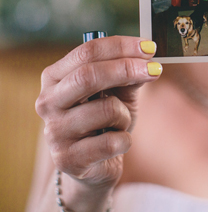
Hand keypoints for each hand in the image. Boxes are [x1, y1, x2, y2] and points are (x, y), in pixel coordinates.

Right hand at [35, 36, 160, 211]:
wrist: (96, 165)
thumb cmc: (106, 121)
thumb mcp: (119, 93)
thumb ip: (128, 75)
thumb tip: (147, 59)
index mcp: (55, 78)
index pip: (87, 52)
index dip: (121, 46)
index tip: (150, 47)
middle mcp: (47, 102)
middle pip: (88, 76)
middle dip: (127, 69)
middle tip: (156, 69)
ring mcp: (54, 132)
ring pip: (107, 110)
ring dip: (126, 115)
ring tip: (119, 124)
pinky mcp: (68, 159)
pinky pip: (113, 141)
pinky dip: (125, 140)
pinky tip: (116, 144)